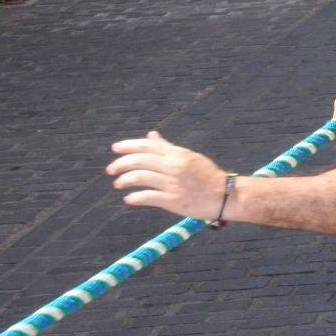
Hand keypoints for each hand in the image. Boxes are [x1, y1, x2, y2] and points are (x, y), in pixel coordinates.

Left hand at [106, 131, 226, 218]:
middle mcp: (173, 166)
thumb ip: (167, 147)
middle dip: (121, 164)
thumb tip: (151, 135)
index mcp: (176, 153)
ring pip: (141, 177)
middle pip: (140, 161)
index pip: (146, 146)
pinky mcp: (173, 200)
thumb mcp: (188, 156)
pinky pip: (148, 197)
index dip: (128, 146)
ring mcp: (172, 183)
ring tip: (118, 184)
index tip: (115, 149)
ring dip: (125, 180)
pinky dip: (135, 197)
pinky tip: (129, 199)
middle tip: (110, 170)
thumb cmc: (206, 174)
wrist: (224, 194)